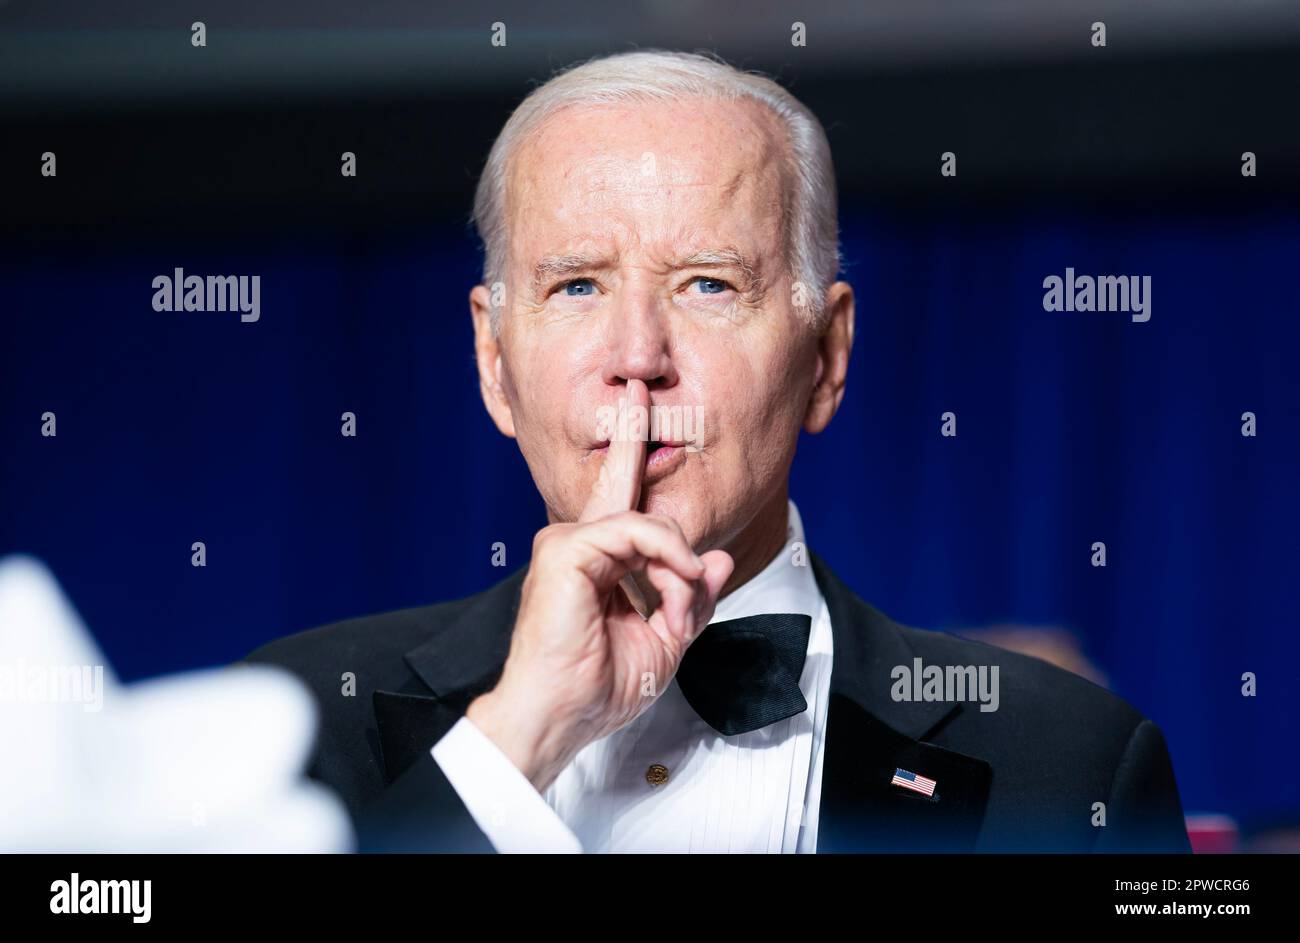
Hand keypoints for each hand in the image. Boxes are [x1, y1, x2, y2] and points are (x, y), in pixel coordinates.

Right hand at [466, 379, 732, 791]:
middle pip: (628, 496)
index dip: (627, 453)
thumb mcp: (665, 639)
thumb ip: (691, 597)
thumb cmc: (597, 688)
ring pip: (646, 523)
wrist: (560, 717)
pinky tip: (678, 583)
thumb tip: (717, 560)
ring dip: (678, 568)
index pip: (618, 500)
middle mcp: (576, 545)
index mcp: (596, 563)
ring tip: (679, 608)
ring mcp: (566, 544)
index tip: (635, 407)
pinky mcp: (564, 551)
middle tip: (639, 389)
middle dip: (635, 450)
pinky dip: (667, 558)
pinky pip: (634, 532)